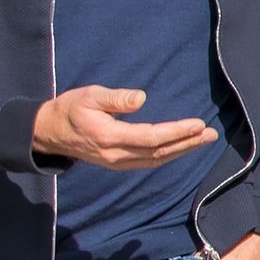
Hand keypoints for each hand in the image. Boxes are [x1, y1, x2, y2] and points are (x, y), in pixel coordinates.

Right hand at [33, 86, 218, 169]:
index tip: (197, 124)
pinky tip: (183, 148)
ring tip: (204, 140)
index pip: (151, 138)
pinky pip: (148, 162)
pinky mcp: (118, 163)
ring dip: (182, 151)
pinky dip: (169, 156)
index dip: (177, 132)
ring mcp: (116, 162)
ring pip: (156, 160)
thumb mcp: (89, 96)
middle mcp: (115, 154)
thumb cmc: (70, 109)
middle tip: (211, 134)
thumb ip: (115, 98)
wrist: (48, 132)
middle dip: (187, 143)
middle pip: (159, 152)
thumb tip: (141, 98)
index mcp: (109, 136)